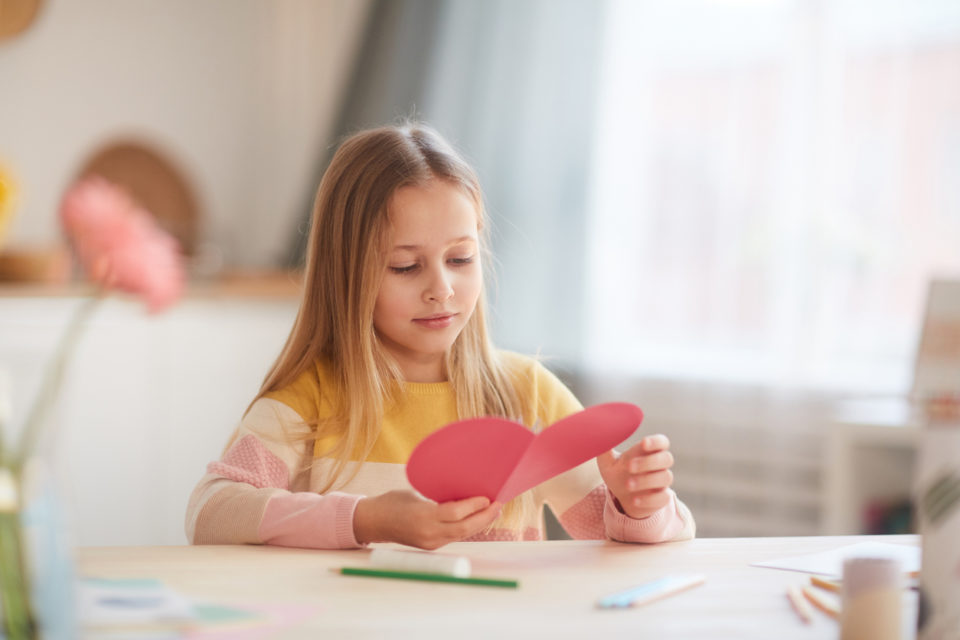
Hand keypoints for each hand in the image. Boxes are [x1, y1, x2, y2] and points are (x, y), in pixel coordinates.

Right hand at [353, 490, 500, 549]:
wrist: (372, 522)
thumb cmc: (391, 502)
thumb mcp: (415, 494)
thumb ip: (437, 499)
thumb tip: (463, 494)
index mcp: (422, 516)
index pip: (456, 513)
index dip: (475, 506)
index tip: (488, 496)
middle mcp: (428, 532)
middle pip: (464, 528)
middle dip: (485, 517)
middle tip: (499, 505)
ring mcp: (430, 542)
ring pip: (462, 535)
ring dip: (479, 524)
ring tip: (493, 511)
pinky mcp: (431, 546)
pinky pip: (454, 537)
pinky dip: (468, 528)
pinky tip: (476, 519)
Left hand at [597, 434, 674, 519]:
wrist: (623, 498)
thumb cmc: (618, 473)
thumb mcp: (608, 462)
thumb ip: (605, 448)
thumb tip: (599, 435)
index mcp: (648, 452)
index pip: (661, 442)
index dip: (656, 441)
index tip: (643, 443)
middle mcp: (659, 465)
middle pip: (666, 458)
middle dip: (649, 461)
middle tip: (629, 466)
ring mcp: (662, 482)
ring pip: (666, 477)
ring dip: (647, 480)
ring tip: (628, 485)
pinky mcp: (661, 499)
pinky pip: (662, 498)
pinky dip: (649, 499)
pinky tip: (634, 500)